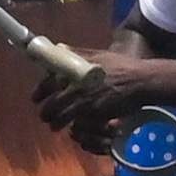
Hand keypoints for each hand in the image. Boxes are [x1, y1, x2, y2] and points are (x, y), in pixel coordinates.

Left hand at [31, 47, 162, 144]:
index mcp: (74, 71)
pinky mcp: (94, 114)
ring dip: (55, 122)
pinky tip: (72, 128)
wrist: (139, 81)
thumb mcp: (96, 54)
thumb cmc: (119, 66)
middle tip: (44, 116)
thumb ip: (76, 53)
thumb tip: (58, 47)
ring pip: (61, 116)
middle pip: (51, 104)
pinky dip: (73, 127)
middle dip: (45, 112)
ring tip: (54, 125)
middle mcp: (76, 86)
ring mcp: (85, 101)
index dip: (39, 92)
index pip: (48, 83)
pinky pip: (77, 123)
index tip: (35, 98)